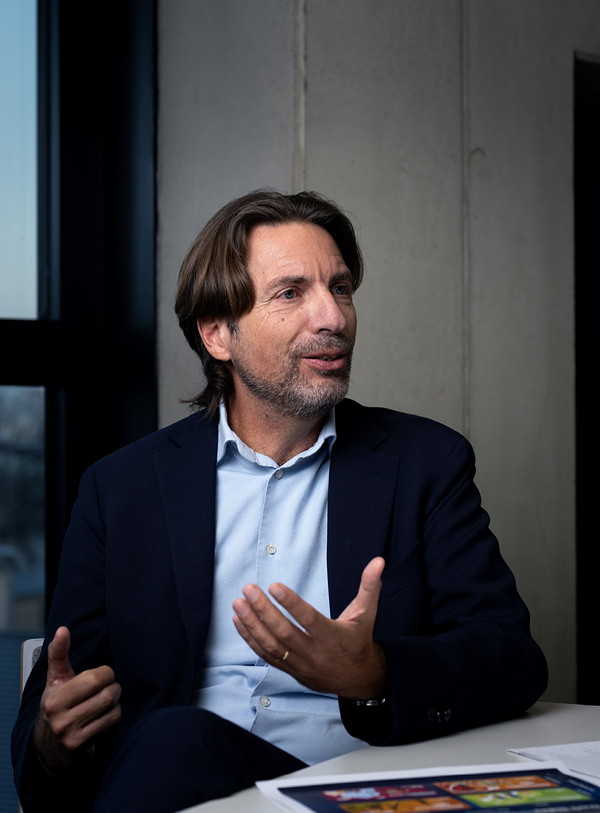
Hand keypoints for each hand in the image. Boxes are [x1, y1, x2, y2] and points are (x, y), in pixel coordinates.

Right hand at [33, 626, 120, 772]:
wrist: (50, 746)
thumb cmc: (58, 704)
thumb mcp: (56, 679)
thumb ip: (59, 653)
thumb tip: (63, 629)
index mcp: (54, 698)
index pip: (94, 678)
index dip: (105, 673)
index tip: (103, 674)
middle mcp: (61, 718)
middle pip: (106, 693)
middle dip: (113, 686)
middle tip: (110, 685)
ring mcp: (71, 734)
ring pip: (111, 707)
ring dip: (115, 700)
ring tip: (108, 698)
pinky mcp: (82, 746)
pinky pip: (111, 721)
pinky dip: (114, 713)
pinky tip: (106, 712)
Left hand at [232, 556, 388, 698]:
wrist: (359, 679)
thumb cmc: (359, 640)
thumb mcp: (367, 613)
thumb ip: (369, 585)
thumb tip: (378, 561)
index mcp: (334, 637)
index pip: (309, 619)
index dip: (291, 603)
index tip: (274, 585)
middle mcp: (315, 653)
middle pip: (285, 633)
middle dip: (263, 611)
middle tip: (249, 590)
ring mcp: (301, 665)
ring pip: (272, 646)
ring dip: (252, 625)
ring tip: (238, 603)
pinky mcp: (290, 671)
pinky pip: (266, 656)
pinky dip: (250, 639)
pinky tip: (239, 621)